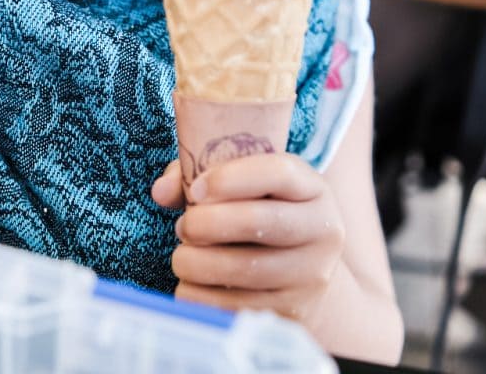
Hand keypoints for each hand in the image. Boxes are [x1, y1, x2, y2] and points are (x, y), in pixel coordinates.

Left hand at [151, 153, 345, 323]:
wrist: (300, 267)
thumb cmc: (261, 211)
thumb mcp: (243, 184)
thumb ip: (198, 176)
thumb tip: (161, 191)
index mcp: (314, 189)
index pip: (279, 173)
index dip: (231, 178)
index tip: (196, 189)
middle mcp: (324, 231)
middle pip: (260, 222)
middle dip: (208, 223)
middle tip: (183, 226)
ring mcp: (312, 275)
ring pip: (246, 268)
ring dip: (199, 263)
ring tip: (182, 256)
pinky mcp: (293, 312)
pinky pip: (239, 306)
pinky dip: (202, 297)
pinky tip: (189, 284)